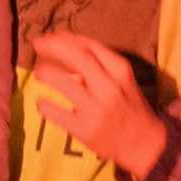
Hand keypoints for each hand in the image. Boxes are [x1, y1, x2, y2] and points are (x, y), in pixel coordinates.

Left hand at [28, 32, 168, 177]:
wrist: (143, 143)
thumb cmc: (130, 107)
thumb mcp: (123, 79)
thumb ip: (101, 65)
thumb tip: (67, 47)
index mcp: (121, 71)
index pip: (91, 46)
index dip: (67, 39)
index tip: (52, 37)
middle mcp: (109, 87)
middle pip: (78, 58)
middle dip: (54, 47)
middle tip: (37, 44)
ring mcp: (97, 109)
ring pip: (65, 84)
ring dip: (47, 73)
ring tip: (39, 72)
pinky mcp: (85, 130)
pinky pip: (58, 114)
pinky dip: (45, 105)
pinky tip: (41, 102)